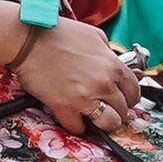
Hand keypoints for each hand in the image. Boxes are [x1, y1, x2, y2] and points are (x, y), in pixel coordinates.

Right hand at [19, 22, 146, 141]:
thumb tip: (114, 65)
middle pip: (123, 110)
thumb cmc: (58, 33)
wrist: (28, 39)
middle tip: (107, 107)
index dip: (129, 97)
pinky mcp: (64, 107)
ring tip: (95, 117)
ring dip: (103, 122)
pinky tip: (75, 118)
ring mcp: (84, 97)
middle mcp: (103, 83)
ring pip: (108, 123)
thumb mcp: (94, 35)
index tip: (122, 98)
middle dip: (117, 110)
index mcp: (112, 65)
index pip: (134, 91)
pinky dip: (78, 125)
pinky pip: (78, 127)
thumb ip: (108, 53)